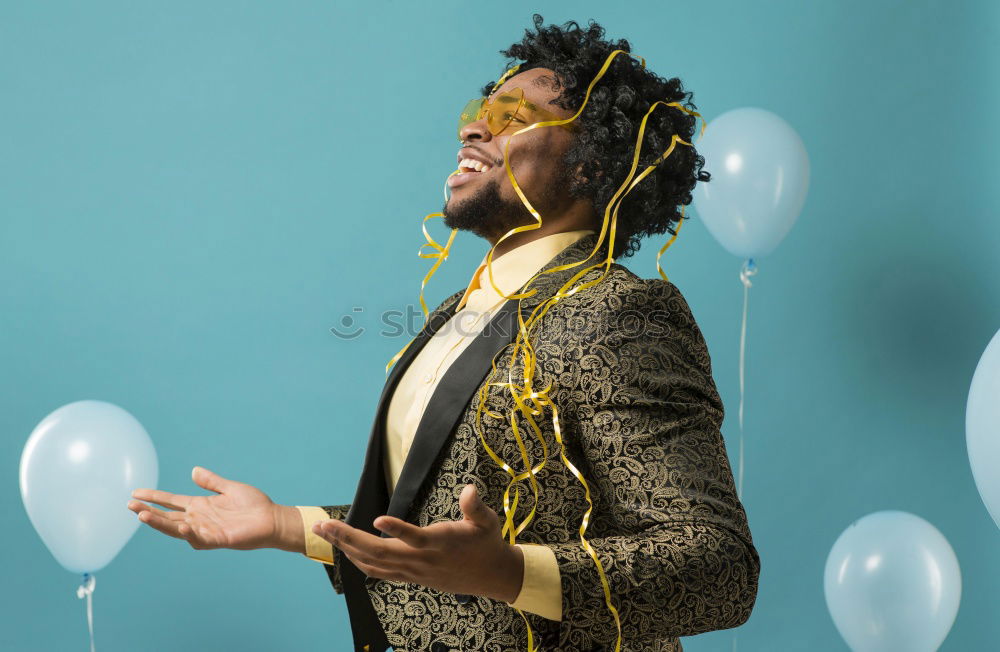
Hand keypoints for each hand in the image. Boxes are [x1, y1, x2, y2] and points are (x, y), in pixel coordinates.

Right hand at [128, 466, 279, 550]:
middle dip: (148, 512)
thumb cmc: (253, 505)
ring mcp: (206, 530)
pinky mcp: (217, 539)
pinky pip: (198, 538)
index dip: (154, 497)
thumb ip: (211, 482)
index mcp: (200, 506)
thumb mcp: (229, 488)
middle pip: (167, 516)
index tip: (135, 492)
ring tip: (142, 516)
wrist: (272, 519)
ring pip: (176, 528)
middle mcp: (199, 519)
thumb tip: (193, 470)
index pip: (171, 501)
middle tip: (129, 505)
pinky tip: (180, 525)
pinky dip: (188, 533)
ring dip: (159, 523)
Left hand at [313, 483, 524, 601]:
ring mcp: (413, 571)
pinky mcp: (410, 577)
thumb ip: (474, 507)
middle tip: (324, 525)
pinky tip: (346, 550)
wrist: (491, 576)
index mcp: (439, 543)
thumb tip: (470, 490)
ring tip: (326, 533)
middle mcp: (421, 560)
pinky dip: (358, 560)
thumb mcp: (487, 521)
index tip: (377, 519)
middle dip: (348, 539)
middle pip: (379, 553)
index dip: (396, 530)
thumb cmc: (486, 543)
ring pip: (373, 564)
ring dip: (346, 549)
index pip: (415, 538)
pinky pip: (378, 571)